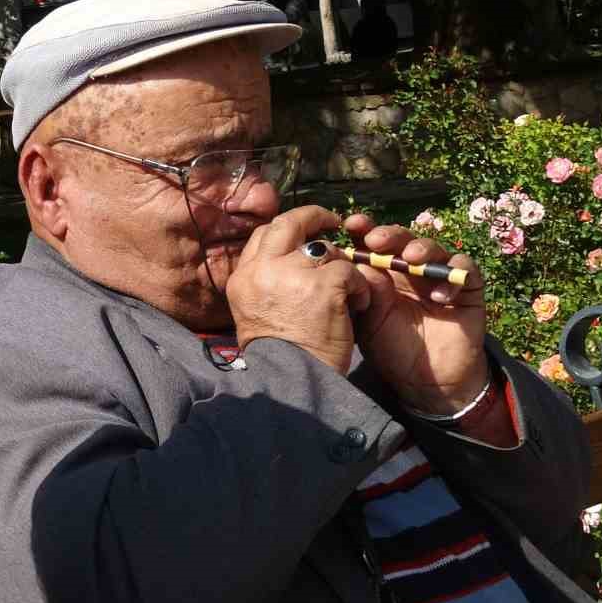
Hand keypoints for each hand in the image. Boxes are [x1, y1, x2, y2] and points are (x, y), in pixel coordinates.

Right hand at [227, 206, 371, 373]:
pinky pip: (350, 271)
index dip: (287, 231)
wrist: (289, 385)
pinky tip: (357, 307)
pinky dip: (360, 288)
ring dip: (342, 266)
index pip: (263, 237)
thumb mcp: (255, 313)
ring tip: (348, 292)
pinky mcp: (324, 285)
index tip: (303, 236)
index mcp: (242, 278)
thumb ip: (267, 283)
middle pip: (288, 224)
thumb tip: (291, 263)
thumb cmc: (279, 360)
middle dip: (313, 217)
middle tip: (332, 221)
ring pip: (325, 250)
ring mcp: (293, 274)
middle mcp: (262, 270)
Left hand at [344, 214, 488, 413]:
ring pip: (435, 249)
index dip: (365, 230)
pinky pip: (465, 272)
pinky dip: (453, 277)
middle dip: (391, 235)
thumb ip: (367, 292)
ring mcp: (440, 277)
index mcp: (384, 273)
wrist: (425, 382)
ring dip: (423, 249)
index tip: (351, 224)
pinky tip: (439, 294)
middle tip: (377, 240)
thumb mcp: (371, 321)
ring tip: (412, 257)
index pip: (375, 243)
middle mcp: (412, 270)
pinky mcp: (468, 290)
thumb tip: (358, 261)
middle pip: (404, 239)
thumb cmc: (392, 349)